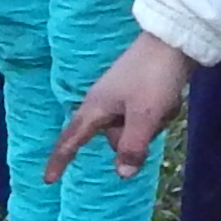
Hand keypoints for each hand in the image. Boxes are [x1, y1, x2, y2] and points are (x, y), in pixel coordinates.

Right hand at [49, 30, 194, 182]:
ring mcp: (120, 97)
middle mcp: (102, 104)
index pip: (71, 140)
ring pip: (133, 129)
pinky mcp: (136, 93)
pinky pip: (144, 117)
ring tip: (164, 104)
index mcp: (95, 108)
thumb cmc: (153, 77)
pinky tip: (168, 98)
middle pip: (114, 139)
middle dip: (135, 138)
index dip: (60, 160)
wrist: (172, 40)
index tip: (48, 180)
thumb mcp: (144, 117)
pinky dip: (157, 114)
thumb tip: (122, 175)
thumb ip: (132, 147)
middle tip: (153, 116)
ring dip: (151, 124)